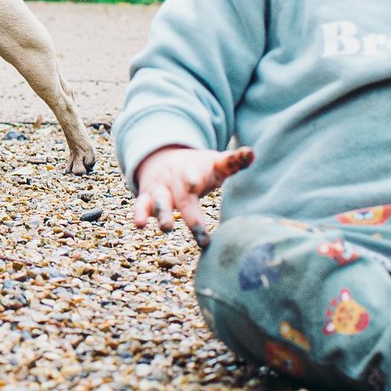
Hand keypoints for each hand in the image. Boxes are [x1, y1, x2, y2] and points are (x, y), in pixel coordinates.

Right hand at [129, 145, 255, 240]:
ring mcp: (159, 189)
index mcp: (193, 170)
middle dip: (190, 216)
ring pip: (159, 201)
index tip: (194, 184)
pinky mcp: (146, 198)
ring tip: (167, 228)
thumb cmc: (198, 168)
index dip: (193, 178)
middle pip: (182, 197)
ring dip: (162, 214)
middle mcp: (174, 180)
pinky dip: (138, 214)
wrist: (164, 159)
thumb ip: (232, 162)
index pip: (193, 174)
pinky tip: (139, 225)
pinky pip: (140, 206)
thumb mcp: (214, 163)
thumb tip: (251, 153)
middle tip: (202, 236)